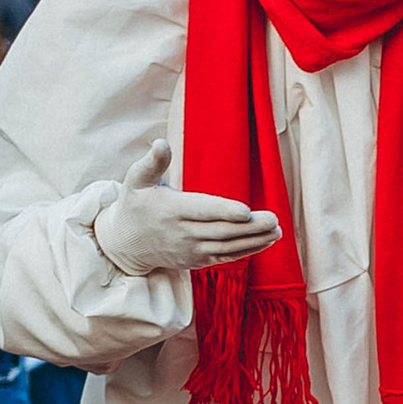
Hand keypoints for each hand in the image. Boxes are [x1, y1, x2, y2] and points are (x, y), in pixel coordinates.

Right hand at [90, 142, 280, 276]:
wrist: (126, 243)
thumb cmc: (135, 204)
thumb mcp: (136, 179)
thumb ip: (152, 162)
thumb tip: (160, 142)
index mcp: (171, 210)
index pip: (202, 211)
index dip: (224, 212)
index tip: (246, 211)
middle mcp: (183, 233)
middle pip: (221, 231)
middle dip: (250, 227)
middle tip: (274, 219)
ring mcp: (191, 250)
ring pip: (227, 247)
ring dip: (254, 240)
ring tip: (276, 231)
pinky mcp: (197, 261)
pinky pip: (226, 257)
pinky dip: (247, 251)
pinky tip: (266, 242)